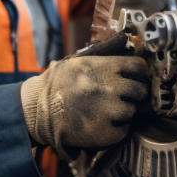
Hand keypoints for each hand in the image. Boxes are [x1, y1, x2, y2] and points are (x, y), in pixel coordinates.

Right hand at [20, 55, 148, 156]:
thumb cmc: (57, 84)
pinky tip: (101, 124)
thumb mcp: (78, 61)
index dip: (139, 73)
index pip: (139, 66)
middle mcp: (109, 87)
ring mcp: (109, 111)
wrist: (36, 110)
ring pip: (131, 111)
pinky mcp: (106, 132)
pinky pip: (123, 130)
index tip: (135, 78)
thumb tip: (126, 44)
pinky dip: (115, 129)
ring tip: (104, 111)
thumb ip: (103, 56)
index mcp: (104, 67)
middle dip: (132, 94)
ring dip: (122, 112)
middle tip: (118, 97)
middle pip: (139, 90)